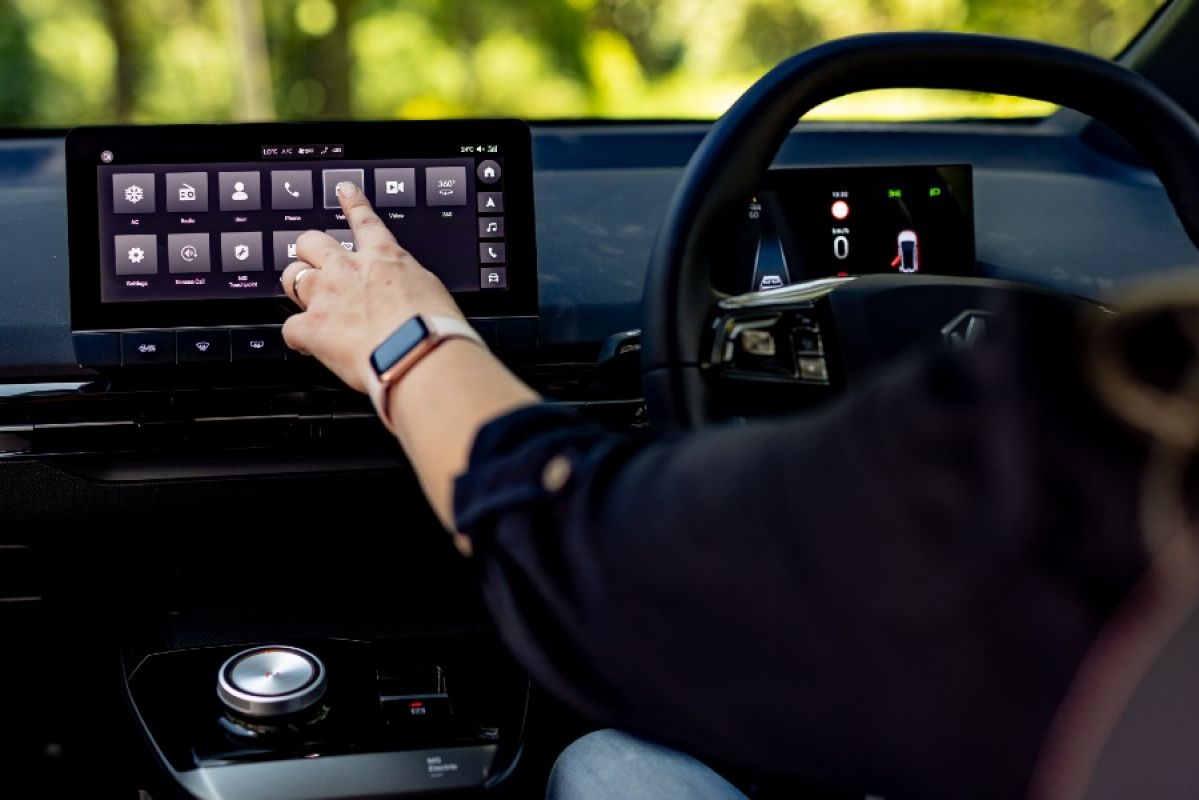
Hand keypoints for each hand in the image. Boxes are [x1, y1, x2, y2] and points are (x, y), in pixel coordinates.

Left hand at [280, 181, 463, 392]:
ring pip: (291, 276)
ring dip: (296, 286)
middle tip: (313, 260)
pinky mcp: (312, 328)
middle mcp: (349, 270)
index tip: (345, 191)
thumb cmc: (433, 327)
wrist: (419, 353)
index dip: (353, 203)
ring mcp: (326, 296)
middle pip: (312, 241)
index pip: (365, 221)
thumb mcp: (430, 292)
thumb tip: (403, 295)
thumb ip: (407, 287)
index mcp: (385, 258)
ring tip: (304, 301)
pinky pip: (290, 328)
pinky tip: (307, 345)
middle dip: (309, 249)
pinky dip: (299, 337)